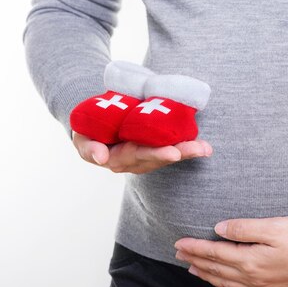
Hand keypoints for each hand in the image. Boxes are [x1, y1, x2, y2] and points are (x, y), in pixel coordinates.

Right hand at [72, 131, 212, 173]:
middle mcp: (137, 160)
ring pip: (169, 154)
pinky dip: (188, 147)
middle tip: (198, 149)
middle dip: (181, 153)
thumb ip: (89, 149)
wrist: (92, 126)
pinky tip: (204, 147)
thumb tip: (101, 157)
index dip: (157, 153)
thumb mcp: (82, 139)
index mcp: (120, 159)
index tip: (173, 153)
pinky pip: (172, 147)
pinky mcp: (154, 146)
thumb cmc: (87, 133)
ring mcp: (146, 155)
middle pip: (160, 157)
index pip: (140, 156)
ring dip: (188, 151)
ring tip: (206, 148)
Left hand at [173, 216, 287, 286]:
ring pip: (227, 284)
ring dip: (208, 276)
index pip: (215, 254)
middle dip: (196, 261)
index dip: (195, 248)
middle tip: (178, 254)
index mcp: (251, 260)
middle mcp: (254, 278)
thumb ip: (244, 228)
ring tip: (192, 270)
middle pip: (218, 270)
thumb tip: (219, 229)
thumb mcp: (274, 226)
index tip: (179, 242)